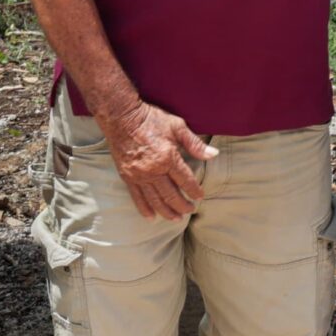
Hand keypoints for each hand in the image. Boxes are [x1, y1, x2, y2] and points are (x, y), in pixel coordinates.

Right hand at [103, 100, 214, 219]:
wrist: (121, 117)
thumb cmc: (151, 119)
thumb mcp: (177, 126)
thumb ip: (195, 144)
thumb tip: (213, 155)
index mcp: (168, 157)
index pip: (186, 180)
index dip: (194, 191)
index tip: (200, 196)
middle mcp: (153, 170)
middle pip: (171, 195)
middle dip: (183, 205)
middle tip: (190, 210)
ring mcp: (139, 175)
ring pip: (155, 200)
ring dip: (167, 212)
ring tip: (176, 219)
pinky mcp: (127, 177)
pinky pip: (137, 197)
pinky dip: (145, 209)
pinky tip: (151, 217)